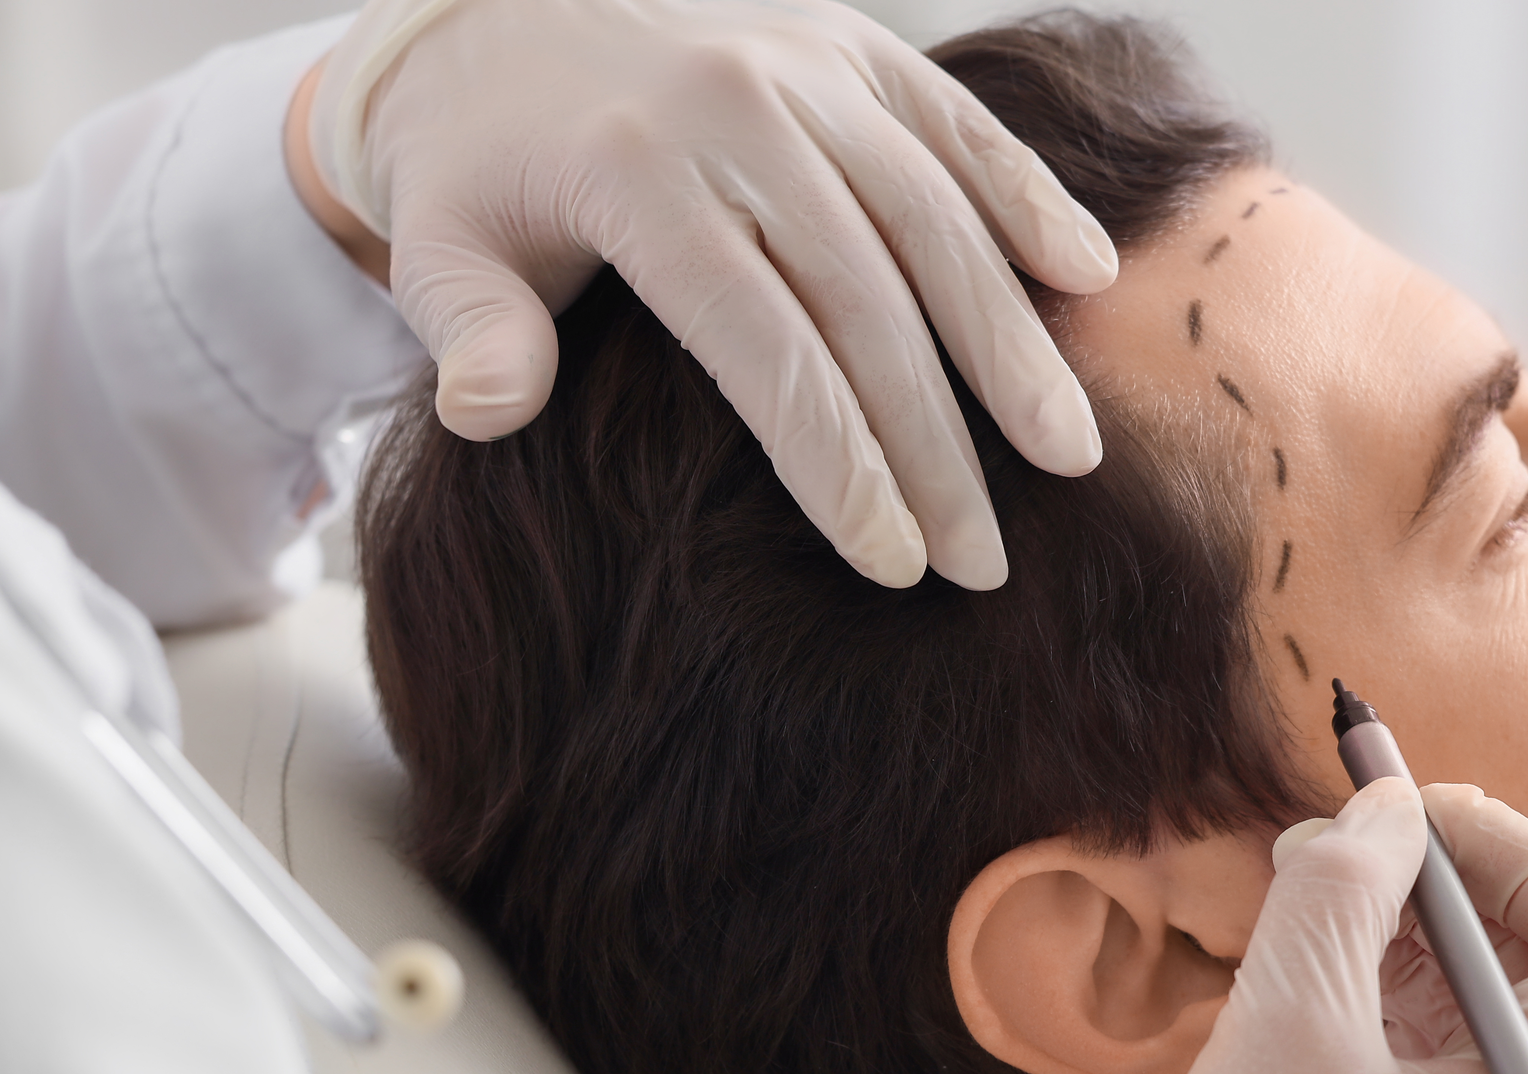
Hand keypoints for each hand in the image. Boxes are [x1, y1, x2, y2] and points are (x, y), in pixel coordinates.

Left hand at [293, 0, 1118, 589]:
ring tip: (1066, 454)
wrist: (490, 12)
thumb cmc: (479, 166)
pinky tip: (1087, 277)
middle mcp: (737, 111)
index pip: (765, 349)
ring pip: (935, 221)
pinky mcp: (851, 47)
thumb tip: (491, 414)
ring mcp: (806, 70)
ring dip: (1010, 344)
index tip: (891, 563)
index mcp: (637, 174)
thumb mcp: (440, 245)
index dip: (837, 465)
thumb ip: (469, 334)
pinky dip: (1026, 197)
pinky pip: (957, 125)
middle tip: (983, 560)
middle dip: (936, 447)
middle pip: (868, 304)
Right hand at [1076, 780, 1527, 1073]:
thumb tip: (1385, 810)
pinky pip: (1428, 1045)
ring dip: (1402, 922)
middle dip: (1452, 873)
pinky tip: (1297, 963)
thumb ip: (1340, 892)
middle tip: (1345, 837)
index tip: (1418, 830)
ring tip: (1301, 886)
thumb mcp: (1286, 1027)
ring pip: (1479, 993)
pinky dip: (1374, 984)